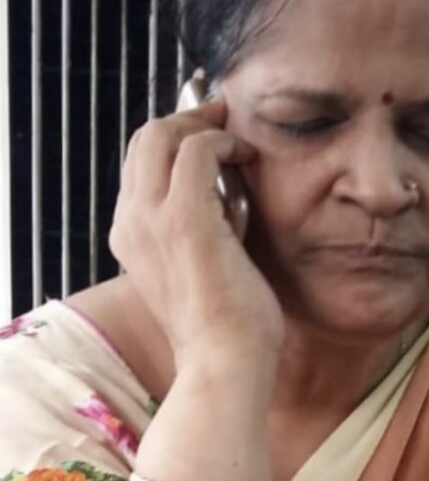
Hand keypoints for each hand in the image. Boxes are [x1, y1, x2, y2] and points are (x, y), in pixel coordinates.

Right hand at [109, 98, 283, 369]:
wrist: (225, 364)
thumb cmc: (225, 323)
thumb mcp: (200, 265)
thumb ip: (201, 226)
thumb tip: (228, 189)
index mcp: (129, 236)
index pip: (138, 165)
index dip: (172, 138)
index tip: (208, 131)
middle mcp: (129, 222)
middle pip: (143, 140)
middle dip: (184, 118)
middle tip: (222, 116)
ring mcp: (151, 219)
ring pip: (162, 135)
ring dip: (203, 123)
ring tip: (235, 133)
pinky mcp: (185, 219)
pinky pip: (197, 150)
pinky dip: (222, 141)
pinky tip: (246, 155)